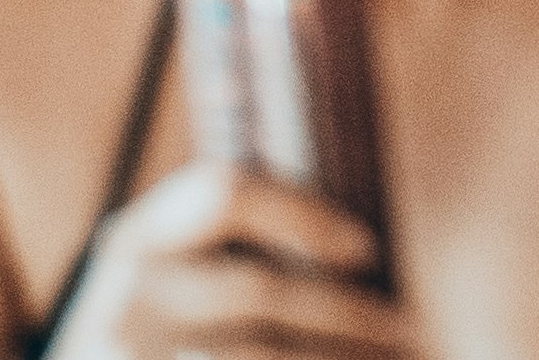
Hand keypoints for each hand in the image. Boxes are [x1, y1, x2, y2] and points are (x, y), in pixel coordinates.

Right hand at [47, 163, 415, 358]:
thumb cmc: (151, 343)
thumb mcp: (165, 284)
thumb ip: (229, 252)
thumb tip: (364, 250)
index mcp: (134, 243)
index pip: (223, 194)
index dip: (304, 214)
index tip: (368, 248)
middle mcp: (124, 301)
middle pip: (262, 292)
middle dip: (351, 314)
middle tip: (414, 328)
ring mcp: (135, 356)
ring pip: (263, 354)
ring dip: (341, 356)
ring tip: (405, 358)